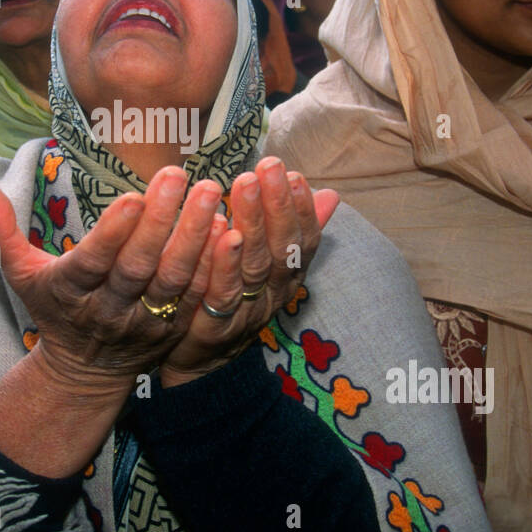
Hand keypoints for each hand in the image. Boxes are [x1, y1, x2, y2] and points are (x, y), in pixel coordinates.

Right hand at [0, 166, 227, 396]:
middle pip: (137, 268)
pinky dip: (212, 266)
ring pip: (172, 281)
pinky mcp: (172, 328)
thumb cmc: (55, 308)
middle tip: (181, 176)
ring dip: (194, 237)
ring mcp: (143, 321)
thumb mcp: (21, 275)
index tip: (132, 195)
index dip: (112, 233)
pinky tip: (228, 230)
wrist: (84, 371)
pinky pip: (196, 297)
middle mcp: (108, 309)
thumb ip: (2, 231)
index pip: (92, 262)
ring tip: (211, 193)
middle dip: (160, 222)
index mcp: (69, 291)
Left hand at [159, 158, 339, 386]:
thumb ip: (294, 230)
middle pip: (281, 249)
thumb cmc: (233, 300)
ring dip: (252, 222)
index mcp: (286, 278)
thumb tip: (331, 194)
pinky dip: (223, 262)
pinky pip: (221, 293)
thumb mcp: (267, 264)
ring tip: (243, 184)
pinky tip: (219, 231)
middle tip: (267, 167)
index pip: (304, 242)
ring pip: (254, 266)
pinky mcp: (213, 328)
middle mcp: (272, 295)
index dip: (302, 209)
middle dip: (277, 205)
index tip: (295, 174)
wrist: (200, 364)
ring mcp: (244, 313)